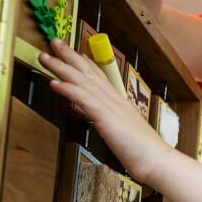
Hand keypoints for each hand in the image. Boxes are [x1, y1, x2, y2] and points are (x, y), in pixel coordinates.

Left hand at [39, 39, 167, 181]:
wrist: (156, 160)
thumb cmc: (142, 151)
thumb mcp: (122, 133)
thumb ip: (107, 122)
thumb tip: (93, 116)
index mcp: (119, 103)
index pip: (99, 77)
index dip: (84, 62)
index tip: (73, 52)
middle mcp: (114, 100)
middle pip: (88, 72)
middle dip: (68, 56)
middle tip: (53, 42)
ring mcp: (110, 107)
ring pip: (82, 81)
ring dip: (61, 67)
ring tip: (45, 57)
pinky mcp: (106, 118)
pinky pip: (84, 99)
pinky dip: (68, 89)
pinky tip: (54, 83)